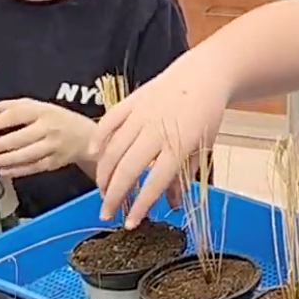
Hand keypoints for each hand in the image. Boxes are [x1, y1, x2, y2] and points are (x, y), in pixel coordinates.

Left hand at [0, 100, 96, 178]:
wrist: (84, 135)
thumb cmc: (55, 119)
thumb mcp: (36, 106)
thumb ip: (10, 107)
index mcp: (41, 111)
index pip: (15, 115)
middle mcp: (49, 128)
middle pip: (20, 138)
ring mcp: (54, 146)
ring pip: (27, 155)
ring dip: (6, 159)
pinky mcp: (56, 161)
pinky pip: (35, 167)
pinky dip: (19, 171)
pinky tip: (5, 171)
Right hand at [89, 63, 229, 225]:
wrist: (205, 76)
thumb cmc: (205, 115)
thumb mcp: (202, 149)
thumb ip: (184, 177)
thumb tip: (172, 205)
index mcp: (179, 146)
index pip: (155, 182)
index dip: (140, 205)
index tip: (130, 223)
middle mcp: (157, 131)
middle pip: (128, 168)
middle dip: (113, 195)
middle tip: (106, 213)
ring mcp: (142, 114)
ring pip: (114, 148)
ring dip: (103, 173)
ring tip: (101, 191)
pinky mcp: (132, 101)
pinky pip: (109, 121)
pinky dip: (98, 138)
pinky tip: (93, 153)